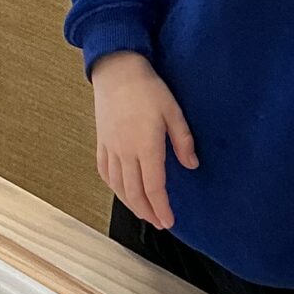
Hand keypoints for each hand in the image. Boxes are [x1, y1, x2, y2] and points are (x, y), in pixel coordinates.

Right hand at [92, 51, 196, 229]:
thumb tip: (191, 164)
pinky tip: (121, 192)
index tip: (169, 221)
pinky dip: (113, 187)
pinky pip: (104, 172)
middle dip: (148, 212)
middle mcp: (125, 152)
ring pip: (118, 186)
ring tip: (144, 213)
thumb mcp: (174, 112)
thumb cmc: (148, 88)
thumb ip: (183, 141)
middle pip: (134, 192)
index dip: (161, 208)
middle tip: (159, 223)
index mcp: (146, 146)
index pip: (154, 187)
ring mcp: (110, 148)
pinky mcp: (101, 142)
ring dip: (131, 204)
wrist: (117, 70)